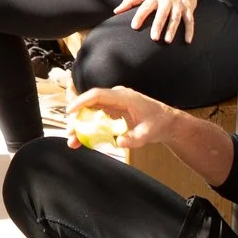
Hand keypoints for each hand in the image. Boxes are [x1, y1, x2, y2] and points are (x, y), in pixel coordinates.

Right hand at [63, 85, 186, 151]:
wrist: (167, 123)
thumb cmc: (159, 123)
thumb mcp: (148, 133)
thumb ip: (134, 138)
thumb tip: (119, 142)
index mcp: (123, 97)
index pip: (97, 95)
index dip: (82, 101)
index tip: (71, 111)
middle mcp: (116, 99)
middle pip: (90, 104)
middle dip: (77, 118)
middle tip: (70, 132)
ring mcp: (114, 106)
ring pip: (91, 112)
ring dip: (81, 125)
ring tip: (73, 140)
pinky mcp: (113, 114)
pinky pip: (97, 119)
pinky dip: (89, 129)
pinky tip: (82, 140)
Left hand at [114, 0, 212, 42]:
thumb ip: (130, 1)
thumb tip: (116, 11)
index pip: (145, 7)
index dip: (139, 16)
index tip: (134, 26)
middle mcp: (166, 0)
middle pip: (162, 14)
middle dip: (158, 25)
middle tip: (153, 38)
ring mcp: (178, 4)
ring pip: (175, 18)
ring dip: (172, 29)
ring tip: (167, 41)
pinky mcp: (189, 8)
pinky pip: (190, 21)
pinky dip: (190, 31)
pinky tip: (187, 41)